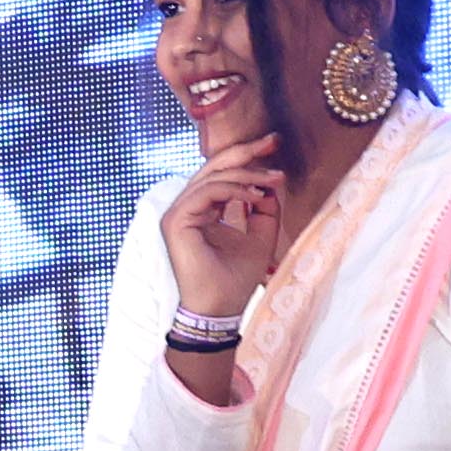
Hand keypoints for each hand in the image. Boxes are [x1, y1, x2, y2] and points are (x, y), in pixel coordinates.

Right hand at [157, 125, 294, 324]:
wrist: (219, 309)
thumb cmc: (235, 279)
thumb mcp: (261, 237)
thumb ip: (265, 211)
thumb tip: (270, 185)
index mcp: (202, 210)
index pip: (221, 174)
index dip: (247, 158)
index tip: (274, 146)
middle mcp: (186, 207)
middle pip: (214, 167)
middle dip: (246, 151)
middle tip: (273, 141)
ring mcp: (177, 213)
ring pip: (212, 176)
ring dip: (246, 174)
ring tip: (273, 180)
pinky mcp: (176, 221)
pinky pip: (207, 192)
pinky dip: (234, 190)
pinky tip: (256, 196)